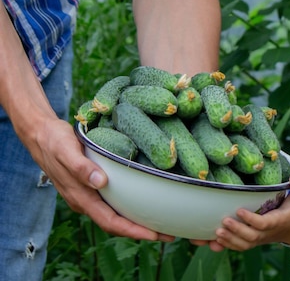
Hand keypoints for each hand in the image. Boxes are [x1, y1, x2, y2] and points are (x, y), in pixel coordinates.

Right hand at [34, 118, 173, 241]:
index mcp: (81, 197)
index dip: (132, 230)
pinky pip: (113, 203)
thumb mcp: (67, 150)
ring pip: (115, 215)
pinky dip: (129, 208)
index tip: (154, 234)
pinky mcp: (92, 187)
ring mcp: (88, 195)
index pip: (110, 221)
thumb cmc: (55, 141)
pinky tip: (144, 203)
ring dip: (137, 222)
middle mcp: (85, 201)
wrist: (41, 135)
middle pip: (116, 224)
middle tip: (169, 234)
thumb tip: (101, 182)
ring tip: (162, 223)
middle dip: (141, 231)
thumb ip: (81, 167)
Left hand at [208, 174, 289, 251]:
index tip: (239, 210)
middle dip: (236, 231)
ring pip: (243, 245)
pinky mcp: (252, 241)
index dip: (251, 219)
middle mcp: (266, 233)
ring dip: (229, 240)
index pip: (263, 223)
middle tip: (223, 221)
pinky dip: (226, 246)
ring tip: (216, 232)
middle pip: (250, 237)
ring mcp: (258, 239)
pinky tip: (213, 241)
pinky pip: (239, 247)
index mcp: (276, 221)